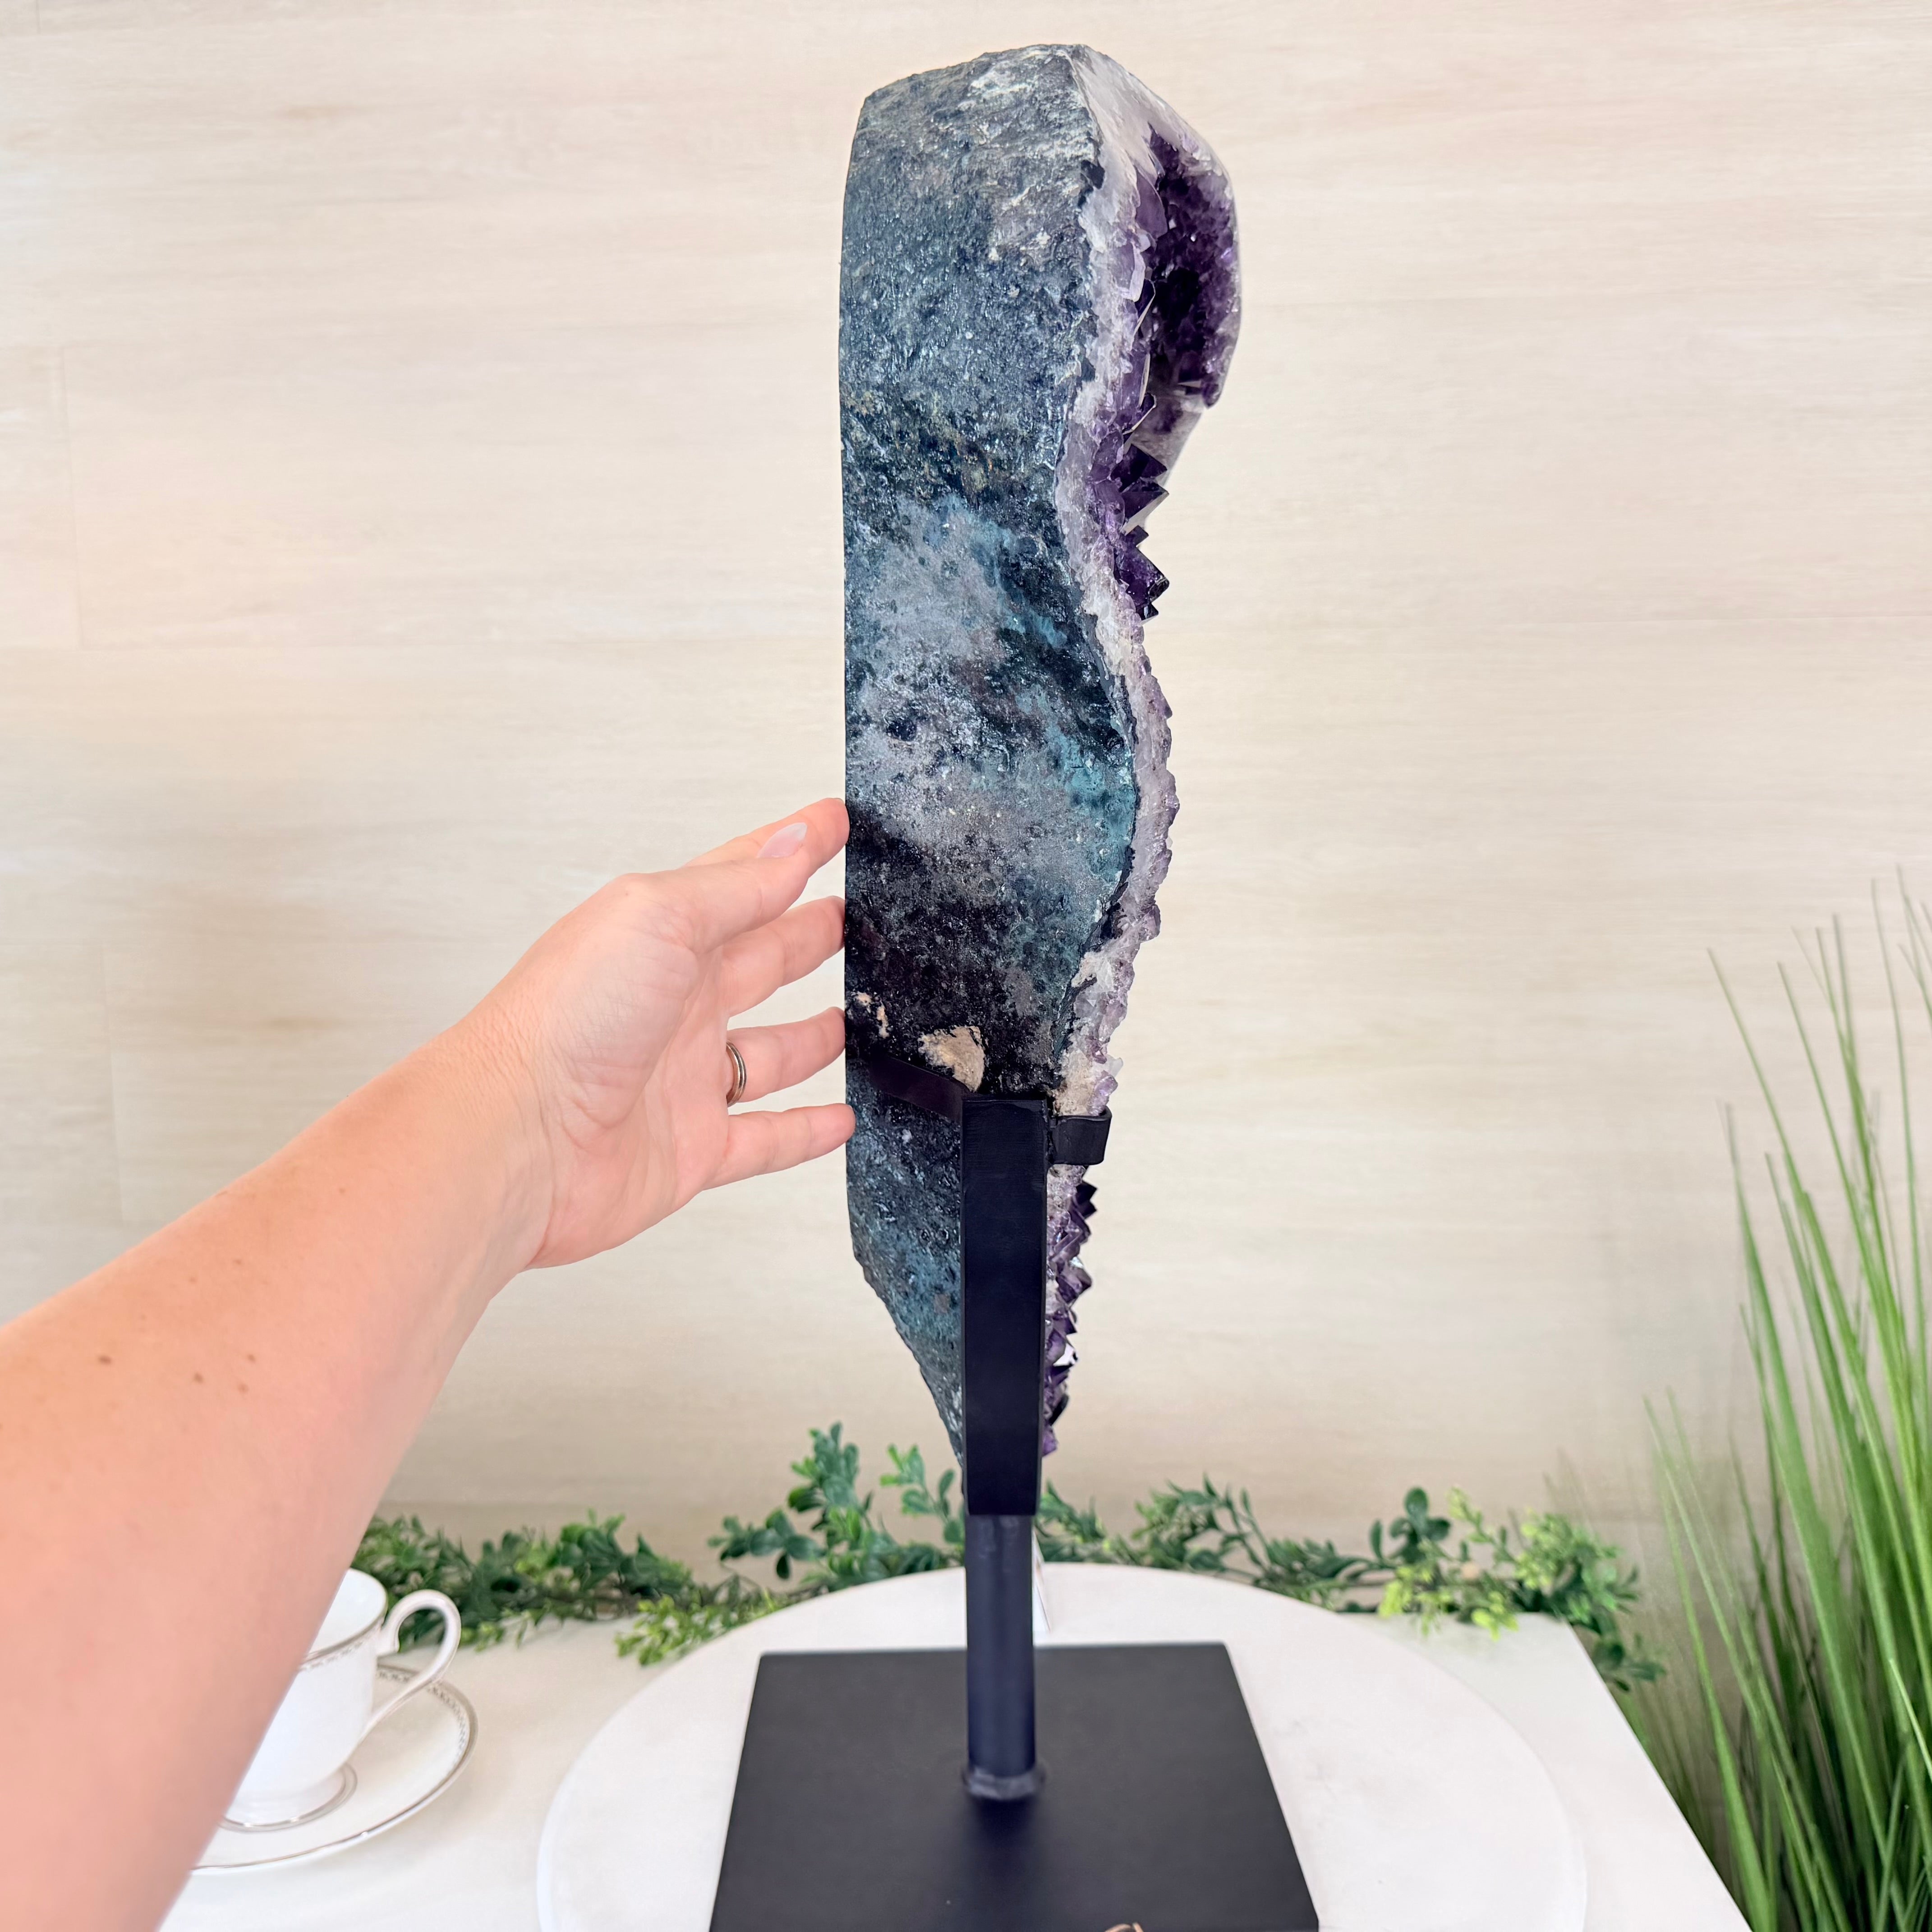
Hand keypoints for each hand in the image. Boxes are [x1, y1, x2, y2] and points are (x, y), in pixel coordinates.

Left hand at [465, 799, 852, 1268]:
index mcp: (661, 938)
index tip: (834, 823)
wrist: (515, 1138)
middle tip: (855, 916)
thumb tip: (794, 841)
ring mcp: (683, 1079)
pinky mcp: (690, 1151)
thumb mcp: (658, 918)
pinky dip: (805, 1132)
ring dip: (814, 1037)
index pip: (741, 880)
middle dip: (806, 934)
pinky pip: (765, 1139)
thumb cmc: (565, 1018)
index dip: (790, 848)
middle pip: (759, 962)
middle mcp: (672, 1005)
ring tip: (858, 1019)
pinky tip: (840, 1119)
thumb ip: (736, 886)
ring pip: (769, 1054)